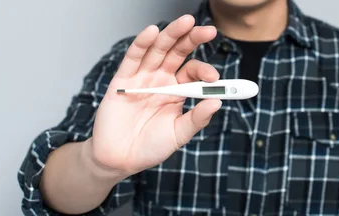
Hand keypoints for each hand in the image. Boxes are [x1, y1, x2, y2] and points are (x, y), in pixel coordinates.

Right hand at [89, 15, 220, 175]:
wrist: (120, 159)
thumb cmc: (150, 147)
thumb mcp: (179, 134)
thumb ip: (197, 119)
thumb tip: (218, 102)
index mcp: (178, 91)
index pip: (194, 72)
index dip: (205, 71)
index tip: (214, 78)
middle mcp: (161, 80)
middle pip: (178, 52)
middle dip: (192, 39)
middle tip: (208, 31)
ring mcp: (142, 78)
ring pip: (158, 50)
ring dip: (172, 34)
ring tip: (186, 22)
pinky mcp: (123, 80)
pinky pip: (133, 58)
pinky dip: (141, 43)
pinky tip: (153, 32)